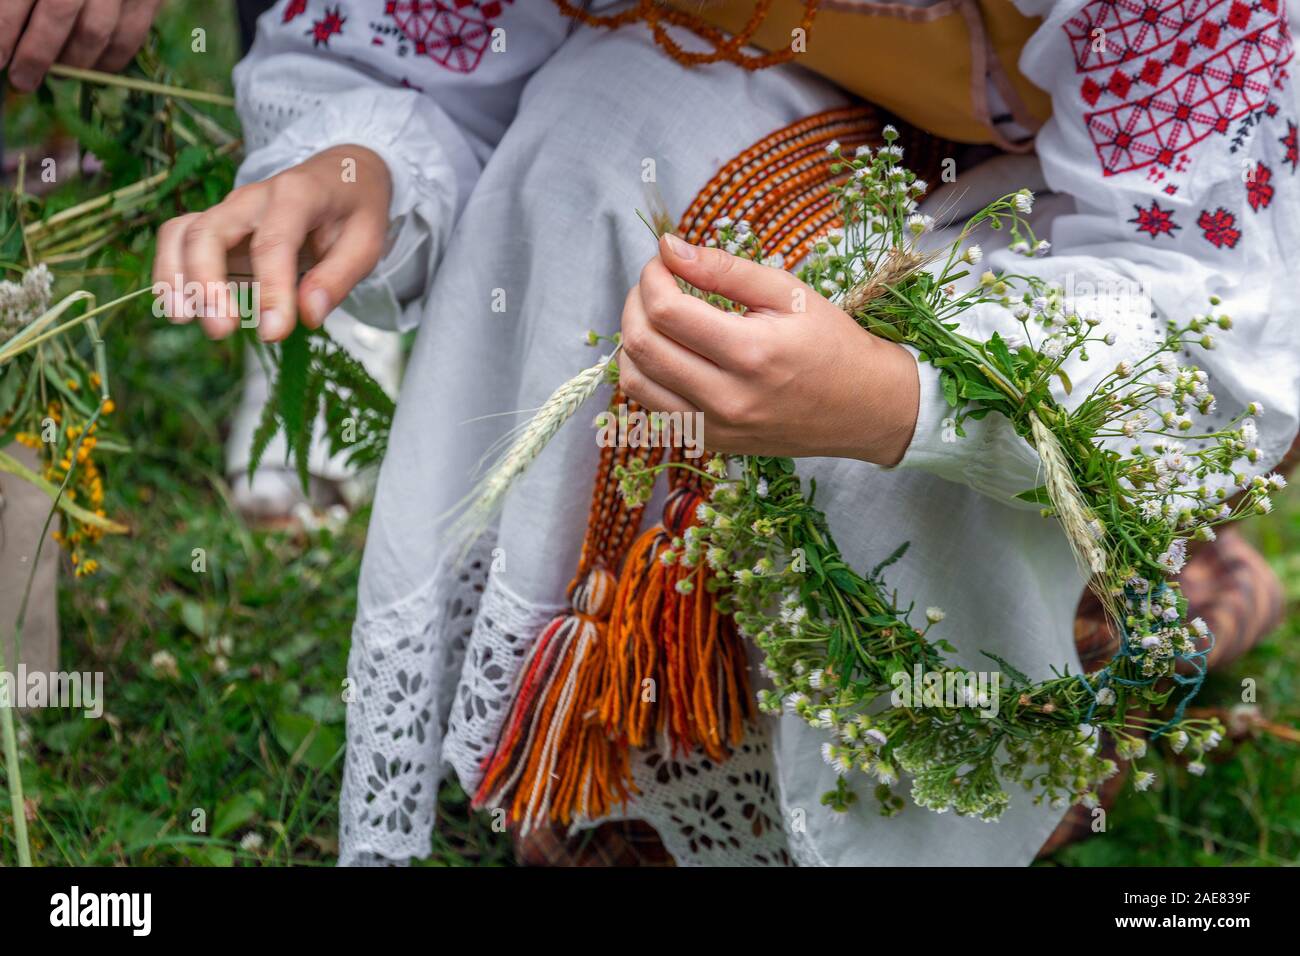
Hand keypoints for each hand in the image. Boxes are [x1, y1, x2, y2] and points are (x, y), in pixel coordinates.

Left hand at [1, 0, 164, 91]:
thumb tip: (4, 29)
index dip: (4, 29)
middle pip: (59, 13)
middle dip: (36, 54)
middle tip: (21, 80)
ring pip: (97, 31)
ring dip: (73, 62)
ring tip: (57, 75)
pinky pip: (132, 35)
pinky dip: (111, 59)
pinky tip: (92, 68)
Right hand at [153, 145, 392, 340]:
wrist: (341, 174)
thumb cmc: (355, 211)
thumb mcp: (367, 242)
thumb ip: (338, 279)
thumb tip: (307, 316)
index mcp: (297, 195)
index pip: (274, 243)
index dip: (270, 289)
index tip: (274, 333)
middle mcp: (253, 197)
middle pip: (210, 232)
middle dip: (207, 283)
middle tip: (221, 331)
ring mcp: (230, 209)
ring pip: (182, 232)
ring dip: (175, 277)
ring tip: (184, 319)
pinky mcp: (217, 224)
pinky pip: (178, 238)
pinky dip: (169, 271)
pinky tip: (178, 308)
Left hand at [619, 233, 919, 465]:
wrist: (864, 408)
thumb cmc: (831, 343)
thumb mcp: (788, 293)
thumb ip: (726, 269)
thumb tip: (670, 247)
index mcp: (751, 354)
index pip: (666, 311)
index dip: (652, 277)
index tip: (664, 260)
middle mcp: (727, 398)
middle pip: (641, 346)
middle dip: (635, 303)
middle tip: (655, 284)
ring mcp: (715, 427)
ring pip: (636, 383)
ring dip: (632, 340)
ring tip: (656, 316)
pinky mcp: (709, 442)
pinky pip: (652, 408)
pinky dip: (647, 375)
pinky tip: (668, 352)